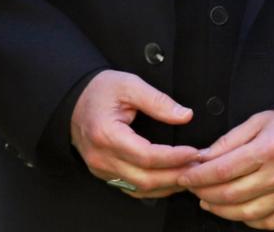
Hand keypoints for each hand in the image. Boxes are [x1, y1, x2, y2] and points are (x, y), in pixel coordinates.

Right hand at [69, 70, 197, 198]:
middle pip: (145, 178)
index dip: (174, 157)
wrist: (74, 101)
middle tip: (198, 166)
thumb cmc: (98, 92)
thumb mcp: (129, 85)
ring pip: (140, 188)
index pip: (147, 156)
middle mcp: (101, 157)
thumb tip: (184, 115)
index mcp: (106, 134)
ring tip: (190, 173)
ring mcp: (101, 169)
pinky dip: (155, 187)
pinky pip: (133, 188)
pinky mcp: (105, 173)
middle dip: (176, 175)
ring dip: (168, 185)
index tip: (194, 152)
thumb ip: (158, 100)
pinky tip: (171, 179)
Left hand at [177, 110, 273, 229]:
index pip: (223, 170)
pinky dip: (246, 219)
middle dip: (204, 193)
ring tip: (208, 202)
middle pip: (231, 194)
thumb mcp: (257, 122)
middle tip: (193, 189)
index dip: (198, 177)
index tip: (185, 176)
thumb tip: (201, 159)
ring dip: (220, 210)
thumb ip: (227, 141)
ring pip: (245, 213)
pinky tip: (236, 209)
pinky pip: (266, 222)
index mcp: (268, 149)